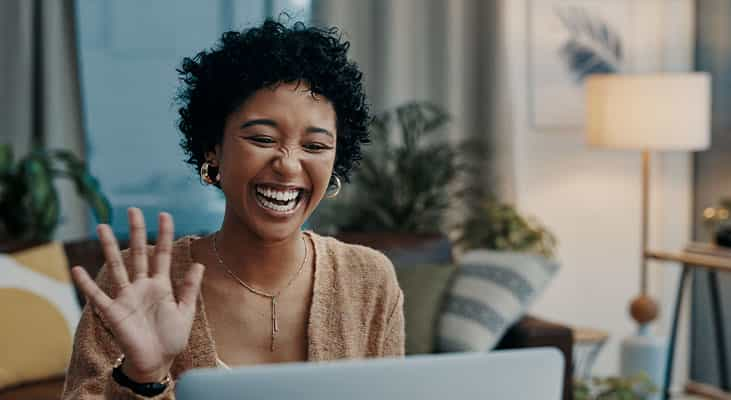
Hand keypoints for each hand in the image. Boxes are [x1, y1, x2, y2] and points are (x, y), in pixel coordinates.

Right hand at [71, 208, 204, 381]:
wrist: (156, 362)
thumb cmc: (171, 338)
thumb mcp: (185, 311)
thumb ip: (190, 288)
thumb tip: (199, 263)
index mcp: (161, 285)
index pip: (162, 254)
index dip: (164, 235)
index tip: (164, 214)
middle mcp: (142, 286)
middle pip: (137, 253)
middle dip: (136, 232)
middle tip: (133, 210)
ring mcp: (126, 297)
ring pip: (116, 267)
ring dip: (108, 248)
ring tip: (102, 227)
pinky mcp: (114, 312)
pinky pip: (98, 296)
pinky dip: (86, 284)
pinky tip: (77, 269)